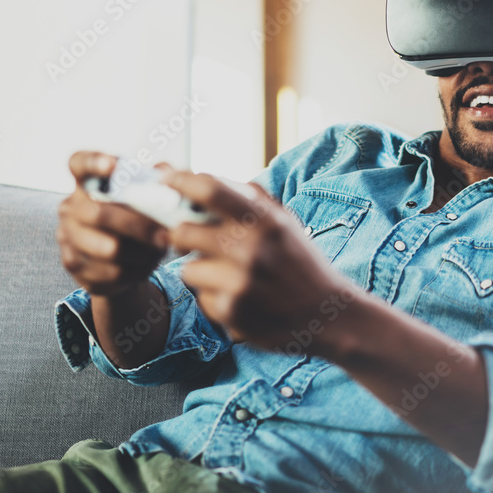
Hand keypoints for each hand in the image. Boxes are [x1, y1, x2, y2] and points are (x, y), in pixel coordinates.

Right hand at [57, 152, 171, 296]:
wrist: (127, 261)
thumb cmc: (138, 221)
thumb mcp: (152, 199)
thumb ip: (159, 181)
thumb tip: (165, 171)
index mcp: (88, 182)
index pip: (79, 163)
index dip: (93, 162)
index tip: (113, 165)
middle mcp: (70, 206)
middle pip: (99, 214)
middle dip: (136, 226)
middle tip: (163, 234)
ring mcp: (67, 236)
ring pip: (107, 248)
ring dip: (139, 252)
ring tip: (156, 251)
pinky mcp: (73, 264)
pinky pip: (109, 271)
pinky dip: (133, 271)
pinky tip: (141, 265)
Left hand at [162, 171, 357, 353]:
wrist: (328, 315)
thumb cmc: (299, 261)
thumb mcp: (283, 222)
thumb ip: (247, 198)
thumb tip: (196, 177)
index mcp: (264, 220)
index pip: (209, 189)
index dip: (179, 181)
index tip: (164, 179)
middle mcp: (251, 248)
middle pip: (182, 232)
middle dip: (180, 236)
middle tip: (189, 239)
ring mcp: (240, 282)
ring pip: (188, 268)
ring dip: (200, 270)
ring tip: (228, 275)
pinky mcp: (232, 312)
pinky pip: (201, 297)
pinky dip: (214, 297)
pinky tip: (240, 299)